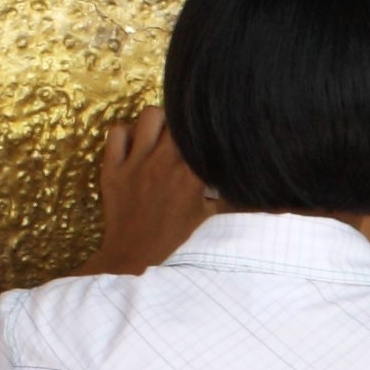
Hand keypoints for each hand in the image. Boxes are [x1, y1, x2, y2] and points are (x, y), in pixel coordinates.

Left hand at [95, 107, 217, 274]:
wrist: (133, 254)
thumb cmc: (172, 235)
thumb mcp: (206, 214)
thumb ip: (226, 195)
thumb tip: (257, 189)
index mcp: (191, 174)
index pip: (204, 136)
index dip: (208, 131)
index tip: (211, 132)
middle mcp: (164, 162)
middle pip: (179, 120)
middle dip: (185, 123)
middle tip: (183, 135)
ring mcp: (136, 163)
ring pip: (150, 116)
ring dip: (158, 121)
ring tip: (160, 133)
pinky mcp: (112, 167)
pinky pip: (116, 132)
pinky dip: (125, 132)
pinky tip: (133, 143)